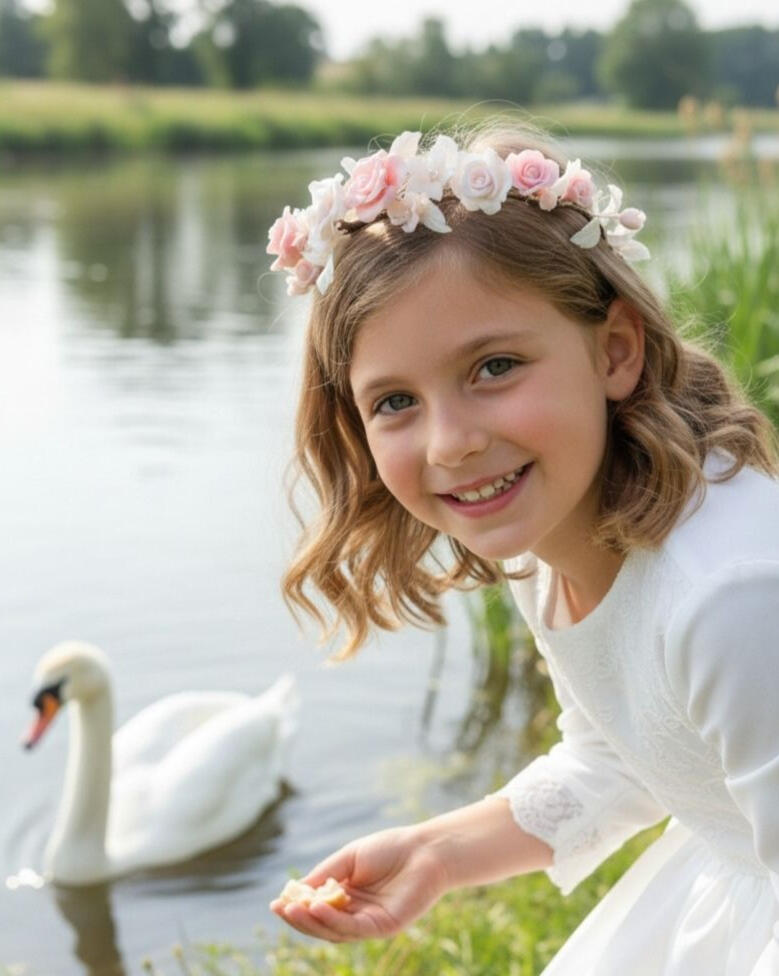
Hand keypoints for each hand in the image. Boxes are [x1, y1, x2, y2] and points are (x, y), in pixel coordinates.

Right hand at [269, 824, 449, 942]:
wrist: (425, 850)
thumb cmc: (390, 849)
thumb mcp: (349, 858)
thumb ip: (326, 875)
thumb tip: (296, 890)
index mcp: (347, 897)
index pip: (316, 908)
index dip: (296, 908)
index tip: (275, 902)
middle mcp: (356, 913)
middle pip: (322, 924)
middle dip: (299, 918)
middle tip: (280, 909)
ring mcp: (369, 923)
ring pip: (334, 930)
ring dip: (311, 922)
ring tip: (292, 910)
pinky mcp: (382, 927)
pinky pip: (353, 928)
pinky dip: (333, 920)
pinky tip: (317, 908)